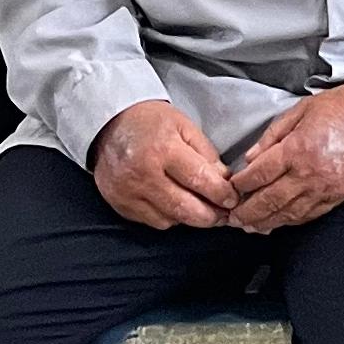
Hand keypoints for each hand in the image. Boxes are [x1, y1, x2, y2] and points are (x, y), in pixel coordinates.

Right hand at [92, 98, 235, 228]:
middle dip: (211, 216)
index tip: (233, 199)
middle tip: (224, 215)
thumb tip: (224, 181)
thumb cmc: (150, 122)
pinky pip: (152, 221)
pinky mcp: (120, 204)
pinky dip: (169, 218)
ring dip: (190, 219)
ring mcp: (128, 192)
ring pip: (169, 219)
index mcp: (163, 149)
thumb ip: (207, 154)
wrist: (110, 123)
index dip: (221, 194)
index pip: (200, 180)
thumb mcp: (185, 126)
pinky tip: (176, 206)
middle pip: (185, 208)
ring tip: (203, 210)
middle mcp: (143, 174)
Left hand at [227, 83, 343, 231]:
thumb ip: (273, 135)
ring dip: (265, 222)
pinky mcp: (337, 197)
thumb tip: (251, 158)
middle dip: (246, 212)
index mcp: (296, 149)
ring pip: (286, 213)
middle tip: (232, 219)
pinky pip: (308, 215)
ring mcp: (323, 189)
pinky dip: (290, 222)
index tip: (231, 189)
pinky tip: (278, 223)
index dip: (240, 185)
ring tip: (250, 226)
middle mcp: (307, 174)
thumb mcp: (302, 110)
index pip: (258, 175)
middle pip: (268, 200)